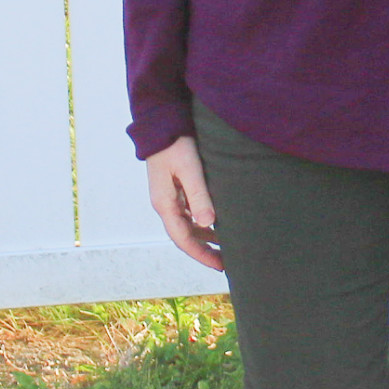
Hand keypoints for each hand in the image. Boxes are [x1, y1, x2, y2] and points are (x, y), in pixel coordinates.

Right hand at [145, 135, 223, 271]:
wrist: (163, 123)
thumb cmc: (176, 144)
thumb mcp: (190, 168)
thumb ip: (198, 195)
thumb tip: (208, 223)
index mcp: (165, 203)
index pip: (183, 238)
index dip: (201, 254)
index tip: (219, 265)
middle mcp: (165, 203)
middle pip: (185, 235)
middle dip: (204, 250)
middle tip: (225, 262)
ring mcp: (169, 196)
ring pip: (187, 225)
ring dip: (204, 237)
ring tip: (225, 247)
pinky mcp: (175, 187)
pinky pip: (189, 213)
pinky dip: (202, 222)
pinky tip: (216, 224)